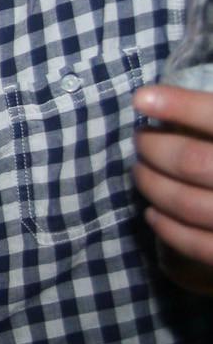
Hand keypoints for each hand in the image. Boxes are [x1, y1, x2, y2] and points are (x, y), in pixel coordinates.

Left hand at [134, 83, 212, 265]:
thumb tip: (190, 105)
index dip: (181, 105)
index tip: (142, 97)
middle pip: (194, 162)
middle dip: (156, 148)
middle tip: (142, 139)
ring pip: (188, 204)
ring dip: (153, 185)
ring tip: (141, 171)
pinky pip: (201, 246)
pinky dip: (169, 229)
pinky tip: (153, 214)